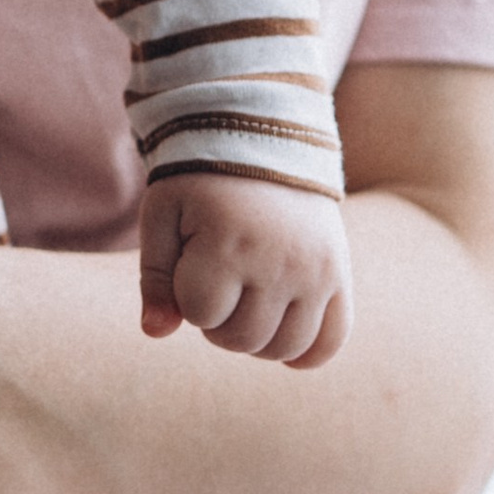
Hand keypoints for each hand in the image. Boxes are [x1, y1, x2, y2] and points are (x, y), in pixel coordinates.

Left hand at [137, 175, 351, 366]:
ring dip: (256, 338)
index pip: (198, 313)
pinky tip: (285, 340)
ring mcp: (314, 272)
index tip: (192, 262)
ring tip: (248, 303)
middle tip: (219, 285)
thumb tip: (154, 333)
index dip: (186, 295)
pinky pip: (332, 340)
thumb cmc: (202, 183)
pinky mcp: (339, 276)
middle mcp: (277, 262)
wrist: (266, 140)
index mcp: (227, 243)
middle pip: (241, 338)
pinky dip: (307, 354)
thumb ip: (154, 277)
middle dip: (218, 322)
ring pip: (283, 348)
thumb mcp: (163, 215)